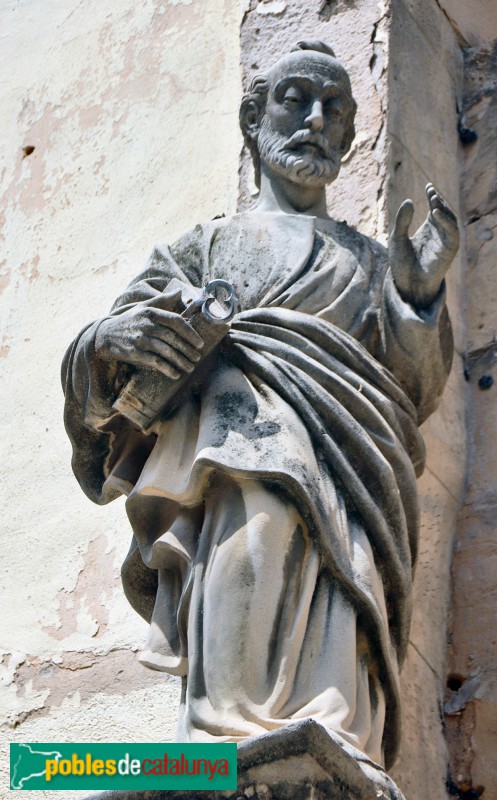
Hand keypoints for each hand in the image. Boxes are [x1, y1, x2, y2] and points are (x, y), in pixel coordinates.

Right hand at [95, 291, 203, 379]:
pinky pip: (155, 362)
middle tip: (197, 357)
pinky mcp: (134, 352)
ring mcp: (140, 339)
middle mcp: (146, 325)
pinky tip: (175, 374)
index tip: (200, 343)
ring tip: (190, 367)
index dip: (190, 333)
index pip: (176, 321)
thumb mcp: (143, 307)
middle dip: (188, 350)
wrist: (104, 334)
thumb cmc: (129, 321)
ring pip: (166, 351)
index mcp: (151, 313)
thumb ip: (162, 300)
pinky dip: (167, 369)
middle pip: (173, 338)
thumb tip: (179, 292)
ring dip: (180, 361)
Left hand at [389, 183, 458, 308]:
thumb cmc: (402, 264)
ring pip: (450, 220)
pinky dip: (445, 222)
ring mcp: (445, 241)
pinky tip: (435, 213)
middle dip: (438, 200)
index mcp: (429, 229)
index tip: (428, 187)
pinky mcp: (449, 250)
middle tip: (430, 191)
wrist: (406, 284)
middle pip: (444, 211)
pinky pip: (452, 233)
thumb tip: (410, 200)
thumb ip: (402, 221)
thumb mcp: (398, 238)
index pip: (435, 208)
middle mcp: (439, 233)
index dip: (433, 197)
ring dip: (443, 208)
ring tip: (433, 198)